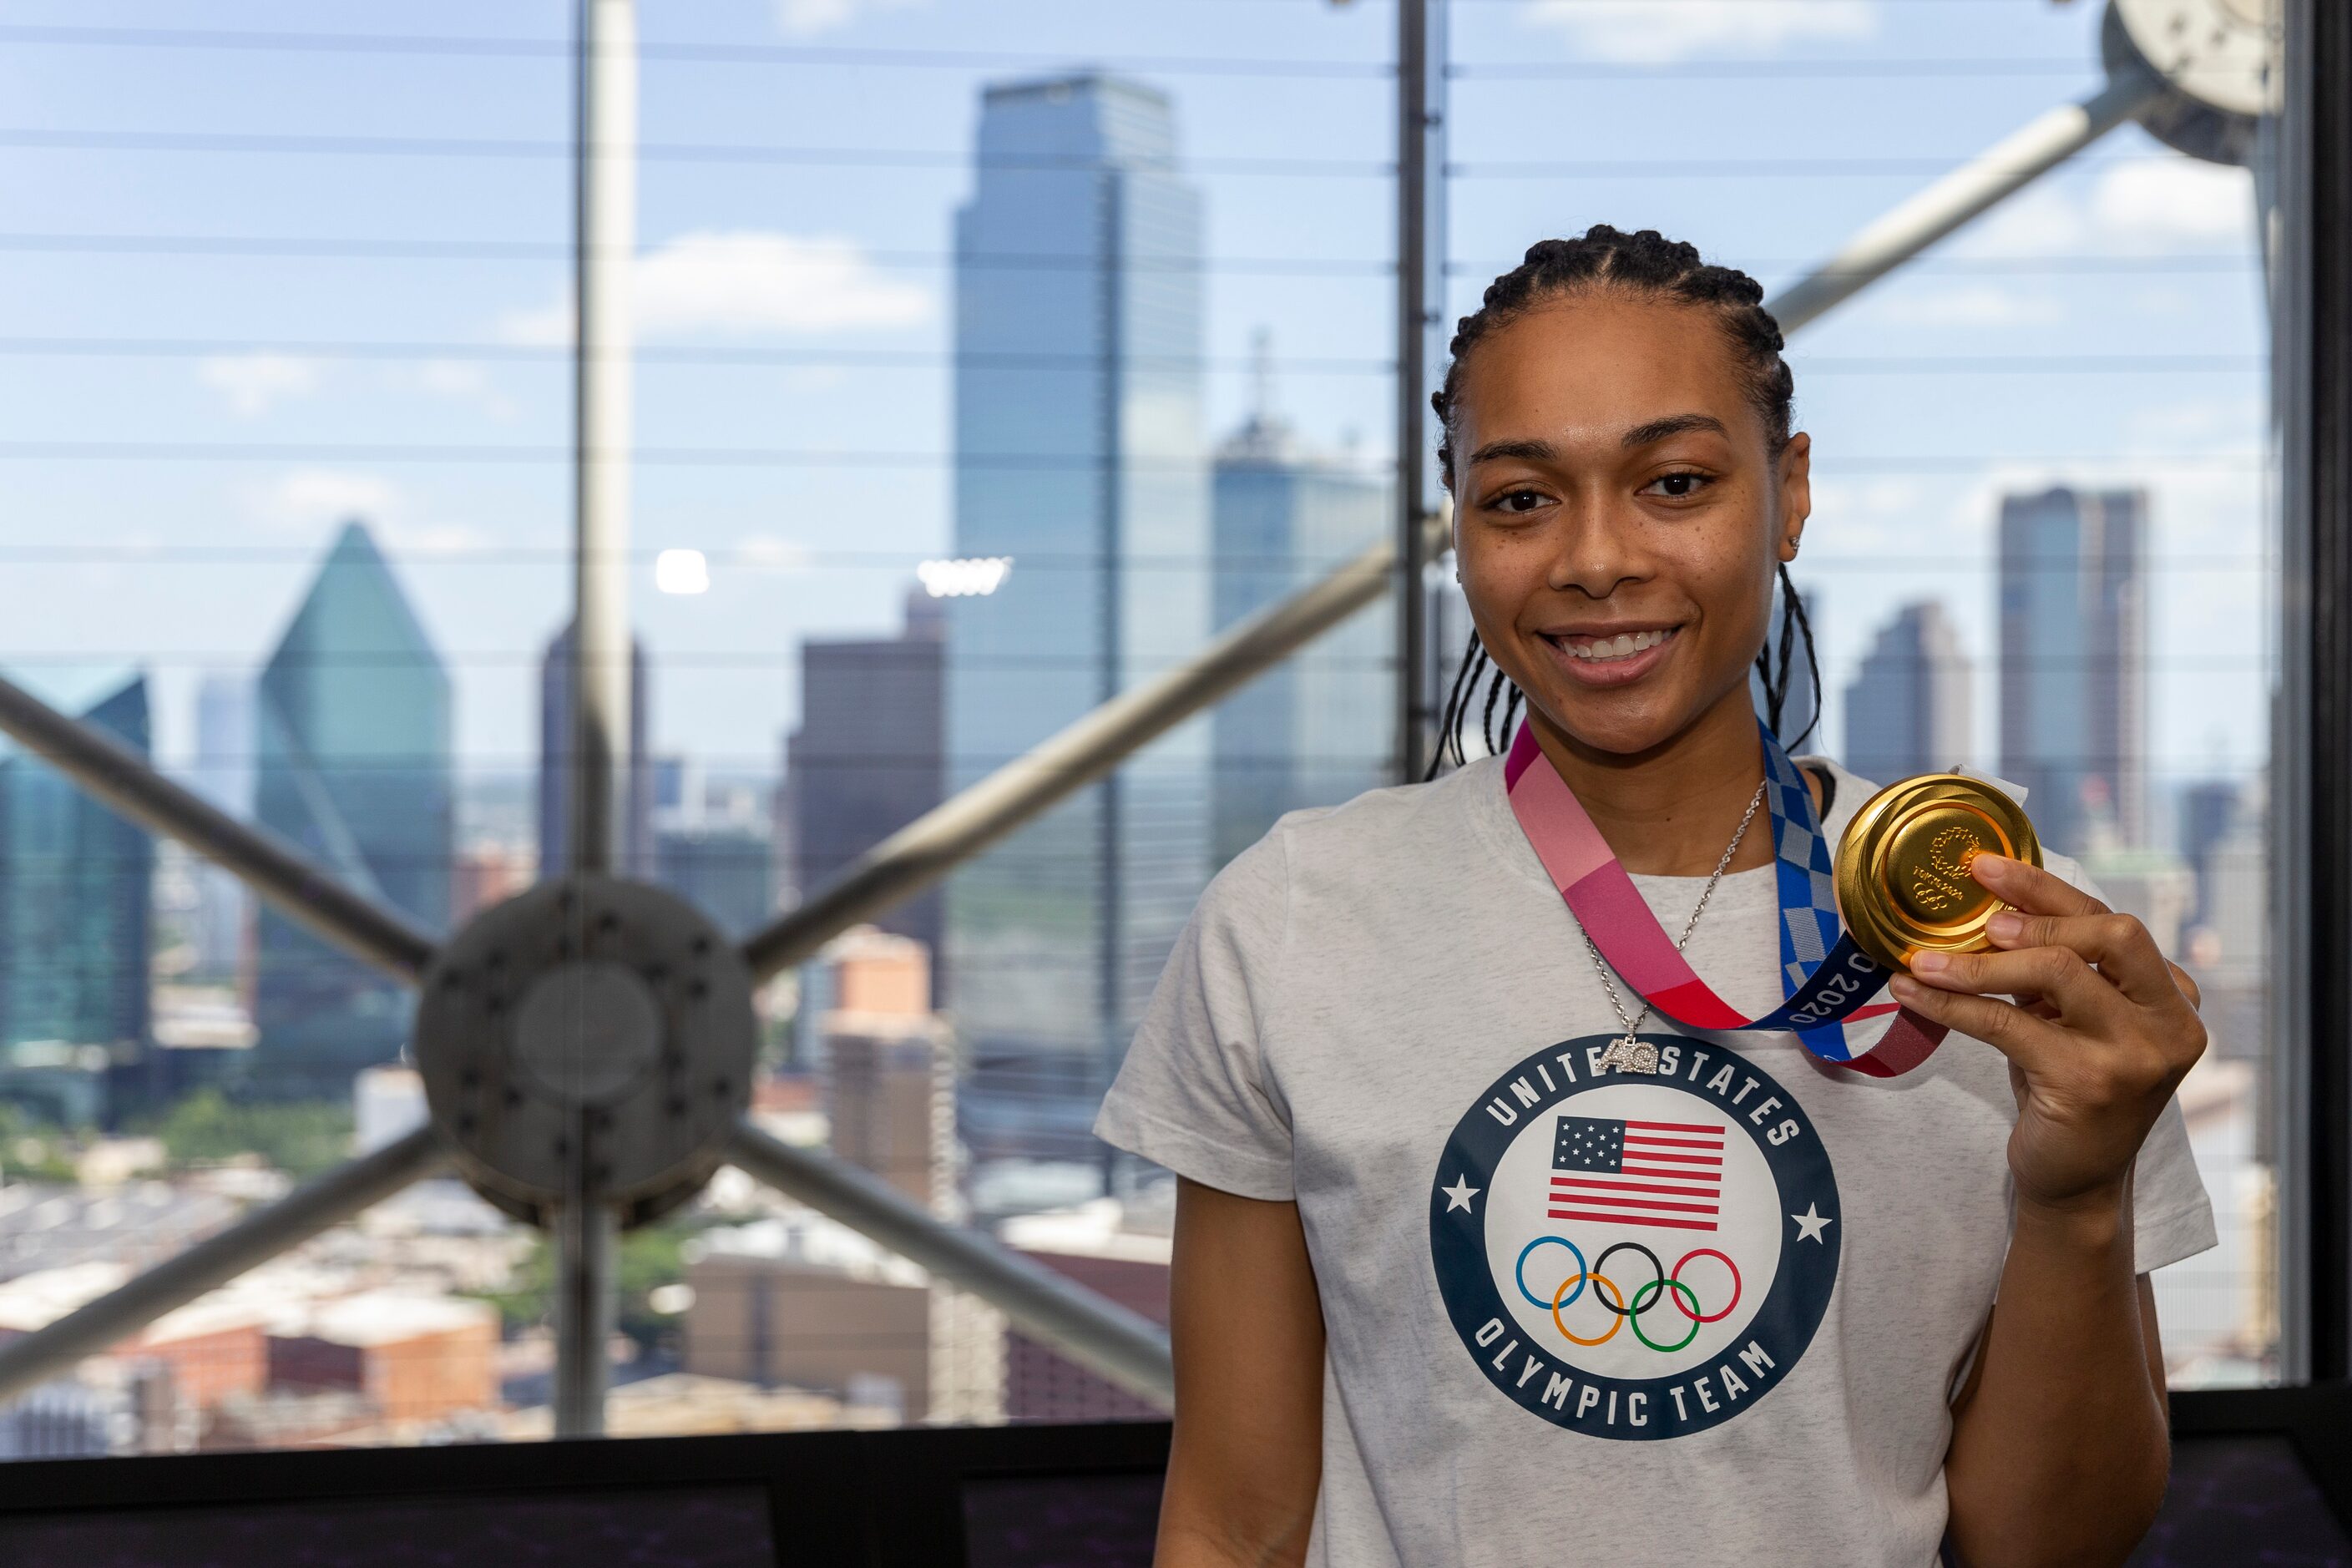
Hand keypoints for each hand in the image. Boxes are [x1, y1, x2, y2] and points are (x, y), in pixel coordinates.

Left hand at [1887, 855, 2206, 1216]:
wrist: (2074, 1180)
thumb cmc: (2068, 1088)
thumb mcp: (2071, 1020)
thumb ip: (2054, 967)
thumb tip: (1984, 904)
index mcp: (2172, 997)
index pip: (2112, 923)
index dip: (2048, 889)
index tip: (1987, 867)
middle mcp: (2169, 1023)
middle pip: (2109, 934)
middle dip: (2036, 911)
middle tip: (1974, 915)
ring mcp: (2137, 1055)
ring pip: (2055, 972)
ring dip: (1979, 962)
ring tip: (1924, 958)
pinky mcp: (2090, 1084)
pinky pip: (2007, 1024)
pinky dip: (1953, 1003)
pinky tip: (1914, 992)